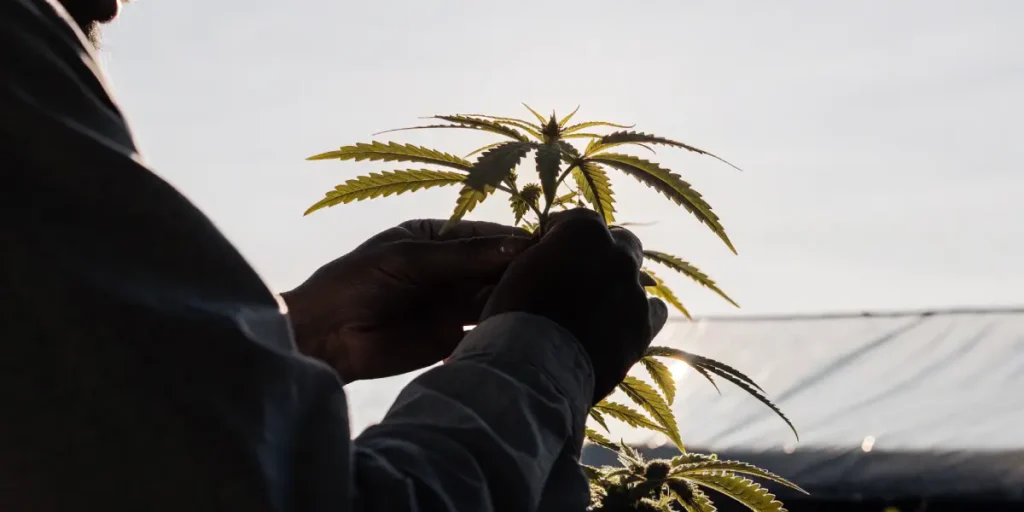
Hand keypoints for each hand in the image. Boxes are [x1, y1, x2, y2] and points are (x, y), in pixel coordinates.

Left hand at [281, 220, 531, 382]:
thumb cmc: (356, 283)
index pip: (488, 235)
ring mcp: (454, 302)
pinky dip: (505, 325)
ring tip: (550, 301)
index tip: (552, 245)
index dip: (517, 241)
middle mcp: (452, 268)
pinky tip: (529, 325)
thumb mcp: (410, 259)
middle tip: (560, 276)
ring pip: (496, 296)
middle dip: (524, 270)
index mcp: (438, 237)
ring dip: (518, 298)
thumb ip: (463, 256)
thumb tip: (520, 247)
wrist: (325, 337)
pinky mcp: (453, 335)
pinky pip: (486, 327)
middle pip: (497, 266)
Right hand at [480, 209, 668, 402]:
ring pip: (635, 278)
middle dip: (601, 254)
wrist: (534, 367)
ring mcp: (635, 290)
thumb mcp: (516, 271)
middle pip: (618, 242)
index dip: (562, 236)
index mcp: (584, 231)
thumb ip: (540, 256)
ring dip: (618, 286)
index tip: (549, 251)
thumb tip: (546, 256)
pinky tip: (618, 327)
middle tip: (579, 277)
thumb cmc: (514, 315)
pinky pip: (653, 311)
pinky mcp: (645, 326)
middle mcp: (617, 253)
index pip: (578, 220)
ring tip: (596, 310)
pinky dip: (638, 315)